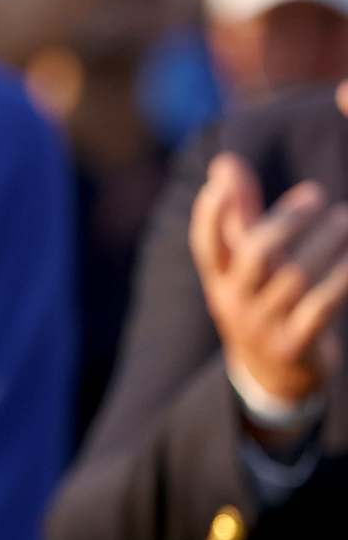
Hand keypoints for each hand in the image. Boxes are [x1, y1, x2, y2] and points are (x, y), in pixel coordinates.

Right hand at [190, 152, 347, 407]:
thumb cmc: (259, 301)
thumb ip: (237, 214)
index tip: (224, 180)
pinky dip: (341, 279)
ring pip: (295, 277)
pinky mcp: (296, 346)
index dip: (211, 213)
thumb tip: (224, 163)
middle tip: (316, 194)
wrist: (272, 376)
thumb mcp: (241, 266)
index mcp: (218, 279)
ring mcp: (264, 326)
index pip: (205, 244)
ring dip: (324, 244)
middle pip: (256, 254)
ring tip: (346, 219)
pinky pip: (322, 307)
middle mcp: (234, 302)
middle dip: (287, 220)